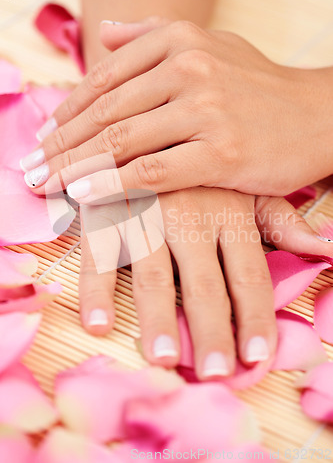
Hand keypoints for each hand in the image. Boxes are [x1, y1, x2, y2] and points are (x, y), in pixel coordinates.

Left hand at [21, 17, 332, 196]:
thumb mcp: (211, 44)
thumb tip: (107, 33)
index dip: (67, 112)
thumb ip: (154, 34)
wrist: (319, 115)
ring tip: (44, 185)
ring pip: (122, 142)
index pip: (105, 80)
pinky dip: (114, 185)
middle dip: (60, 144)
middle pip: (105, 112)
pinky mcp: (223, 153)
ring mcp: (207, 110)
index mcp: (180, 40)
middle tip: (29, 168)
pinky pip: (154, 171)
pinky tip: (83, 195)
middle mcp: (189, 68)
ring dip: (75, 167)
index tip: (44, 138)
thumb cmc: (260, 86)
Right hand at [78, 186, 331, 379]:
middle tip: (216, 373)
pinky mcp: (108, 209)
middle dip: (212, 329)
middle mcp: (191, 216)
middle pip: (205, 283)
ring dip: (158, 317)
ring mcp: (148, 213)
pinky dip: (97, 288)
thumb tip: (325, 249)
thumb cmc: (204, 166)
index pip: (250, 275)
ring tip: (165, 358)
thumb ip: (279, 220)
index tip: (257, 358)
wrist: (150, 119)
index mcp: (230, 211)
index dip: (255, 318)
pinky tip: (97, 322)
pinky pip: (101, 253)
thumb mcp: (246, 185)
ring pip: (155, 273)